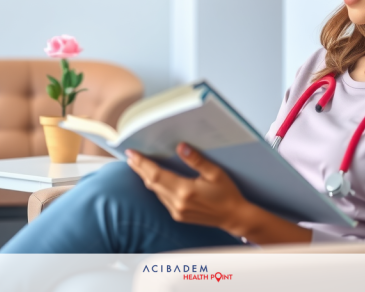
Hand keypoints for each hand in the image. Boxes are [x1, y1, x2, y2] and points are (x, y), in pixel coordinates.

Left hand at [126, 143, 247, 232]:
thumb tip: (181, 146)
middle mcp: (177, 203)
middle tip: (131, 155)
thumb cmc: (227, 193)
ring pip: (155, 191)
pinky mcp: (178, 216)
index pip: (156, 175)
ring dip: (147, 177)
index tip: (132, 153)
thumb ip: (197, 160)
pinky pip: (162, 198)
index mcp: (185, 191)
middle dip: (140, 168)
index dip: (142, 163)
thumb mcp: (215, 173)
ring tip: (139, 164)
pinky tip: (154, 178)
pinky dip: (156, 186)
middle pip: (151, 182)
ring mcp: (176, 211)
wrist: (233, 217)